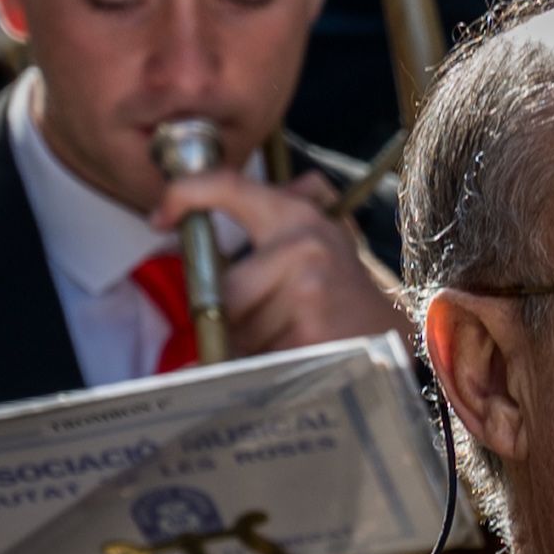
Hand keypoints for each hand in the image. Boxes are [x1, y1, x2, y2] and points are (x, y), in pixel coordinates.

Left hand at [151, 163, 403, 354]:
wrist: (392, 335)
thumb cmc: (338, 295)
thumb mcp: (307, 245)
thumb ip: (259, 230)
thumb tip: (176, 223)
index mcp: (297, 216)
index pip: (228, 186)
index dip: (186, 194)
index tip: (160, 217)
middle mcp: (303, 245)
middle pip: (222, 290)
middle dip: (231, 318)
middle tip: (265, 323)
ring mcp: (308, 289)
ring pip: (237, 329)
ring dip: (249, 346)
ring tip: (288, 338)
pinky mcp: (312, 332)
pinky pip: (256, 358)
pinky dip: (264, 367)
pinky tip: (295, 356)